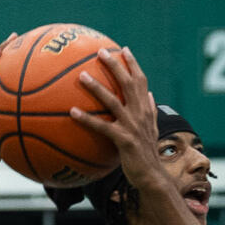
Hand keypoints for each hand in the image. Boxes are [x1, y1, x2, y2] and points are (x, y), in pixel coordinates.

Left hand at [71, 47, 162, 190]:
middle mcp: (141, 114)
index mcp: (146, 109)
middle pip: (129, 83)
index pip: (141, 81)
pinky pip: (102, 126)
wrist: (152, 175)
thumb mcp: (153, 129)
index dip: (133, 64)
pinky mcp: (124, 140)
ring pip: (113, 101)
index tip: (123, 49)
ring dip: (96, 87)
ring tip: (81, 75)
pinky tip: (71, 112)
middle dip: (115, 65)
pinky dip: (87, 119)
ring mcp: (133, 126)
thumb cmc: (148, 154)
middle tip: (101, 51)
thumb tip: (151, 95)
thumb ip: (152, 111)